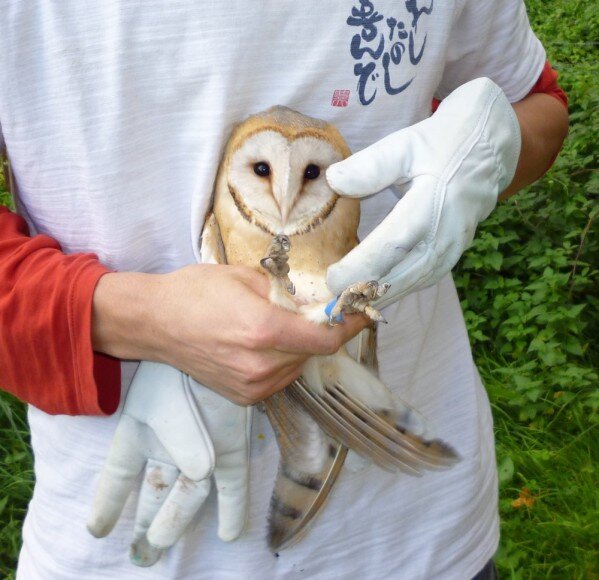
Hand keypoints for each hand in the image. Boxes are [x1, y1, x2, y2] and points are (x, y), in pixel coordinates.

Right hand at [87, 361, 250, 566]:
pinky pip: (233, 484)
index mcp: (140, 433)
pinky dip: (234, 509)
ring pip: (189, 495)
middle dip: (150, 520)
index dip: (108, 503)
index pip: (119, 475)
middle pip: (158, 491)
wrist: (203, 339)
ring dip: (177, 521)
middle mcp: (169, 445)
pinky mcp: (232, 446)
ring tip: (161, 545)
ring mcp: (202, 447)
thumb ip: (180, 437)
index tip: (97, 528)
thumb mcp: (163, 402)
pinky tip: (231, 533)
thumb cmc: (173, 370)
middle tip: (144, 550)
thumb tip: (201, 474)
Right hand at [93, 264, 367, 404]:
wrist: (155, 323)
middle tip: (307, 313)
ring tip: (273, 327)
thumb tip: (313, 303)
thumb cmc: (195, 291)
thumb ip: (286, 293)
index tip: (360, 315)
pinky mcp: (244, 397)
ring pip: (297, 367)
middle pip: (313, 353)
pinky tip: (259, 345)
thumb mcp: (244, 277)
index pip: (325, 339)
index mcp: (265, 330)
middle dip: (317, 333)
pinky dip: (281, 362)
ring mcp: (252, 386)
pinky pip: (279, 379)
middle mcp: (262, 365)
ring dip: (298, 348)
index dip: (348, 327)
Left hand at [326, 77, 520, 307]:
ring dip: (382, 297)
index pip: (391, 245)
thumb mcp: (405, 144)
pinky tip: (377, 296)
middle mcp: (445, 232)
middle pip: (402, 273)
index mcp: (431, 202)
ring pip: (414, 282)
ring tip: (350, 306)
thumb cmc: (442, 143)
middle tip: (333, 302)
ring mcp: (453, 246)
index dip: (361, 267)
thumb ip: (371, 166)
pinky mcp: (455, 252)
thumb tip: (334, 182)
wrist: (489, 148)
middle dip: (366, 291)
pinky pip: (425, 278)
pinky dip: (400, 290)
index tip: (332, 279)